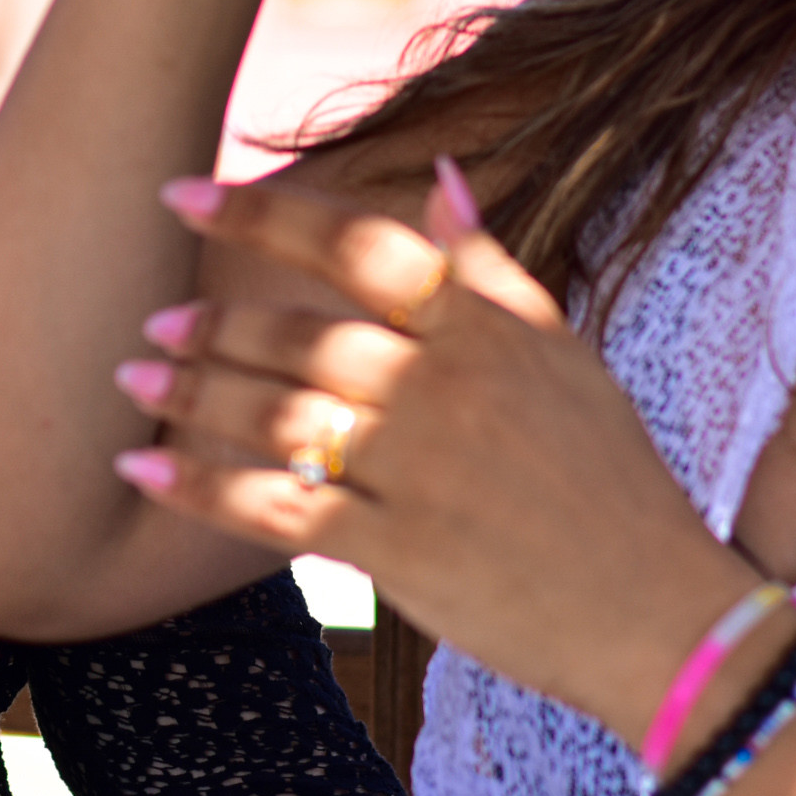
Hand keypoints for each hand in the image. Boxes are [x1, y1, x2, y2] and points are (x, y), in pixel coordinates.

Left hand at [110, 163, 755, 752]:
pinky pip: (276, 508)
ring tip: (132, 380)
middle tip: (152, 318)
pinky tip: (143, 467)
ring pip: (278, 415)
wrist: (662, 617)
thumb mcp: (563, 358)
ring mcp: (421, 472)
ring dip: (191, 394)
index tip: (182, 193)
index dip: (262, 215)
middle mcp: (448, 389)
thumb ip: (487, 269)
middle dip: (213, 324)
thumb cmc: (612, 483)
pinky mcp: (398, 553)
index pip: (358, 247)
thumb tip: (440, 178)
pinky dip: (200, 486)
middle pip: (302, 336)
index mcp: (486, 331)